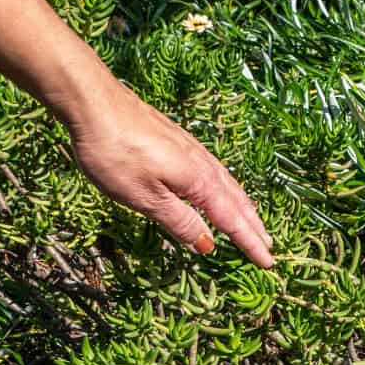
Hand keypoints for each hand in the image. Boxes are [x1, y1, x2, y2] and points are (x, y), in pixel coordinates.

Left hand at [62, 80, 273, 267]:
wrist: (95, 103)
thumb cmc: (116, 154)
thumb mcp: (145, 197)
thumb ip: (179, 221)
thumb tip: (207, 244)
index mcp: (200, 183)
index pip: (232, 221)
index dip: (250, 243)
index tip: (268, 262)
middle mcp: (204, 166)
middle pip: (238, 202)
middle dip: (254, 226)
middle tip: (270, 245)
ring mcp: (193, 151)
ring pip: (229, 185)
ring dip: (245, 207)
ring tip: (254, 221)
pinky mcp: (180, 142)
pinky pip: (216, 173)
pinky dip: (228, 189)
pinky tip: (221, 189)